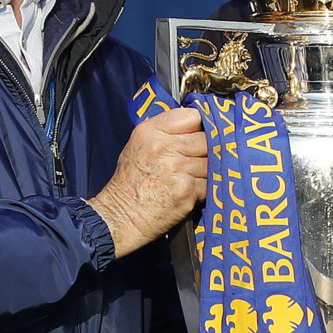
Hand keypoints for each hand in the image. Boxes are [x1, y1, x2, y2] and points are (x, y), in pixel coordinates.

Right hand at [88, 108, 205, 256]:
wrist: (121, 216)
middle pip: (206, 138)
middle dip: (206, 149)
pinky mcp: (187, 190)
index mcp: (150, 131)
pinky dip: (205, 188)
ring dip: (207, 170)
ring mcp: (177, 168)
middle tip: (198, 159)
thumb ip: (165, 132)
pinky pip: (210, 182)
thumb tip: (196, 127)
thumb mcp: (138, 145)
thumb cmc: (129, 183)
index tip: (201, 133)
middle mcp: (163, 147)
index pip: (192, 116)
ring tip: (191, 177)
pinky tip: (190, 191)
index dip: (200, 126)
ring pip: (211, 161)